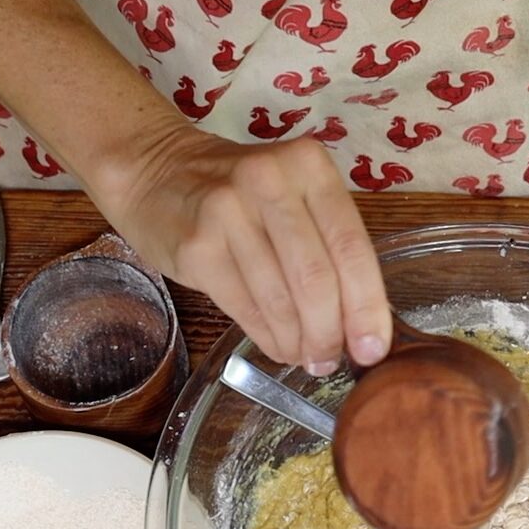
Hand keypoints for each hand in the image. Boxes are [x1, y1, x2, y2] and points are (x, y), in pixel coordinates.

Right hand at [92, 125, 391, 376]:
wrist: (154, 171)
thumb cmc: (240, 195)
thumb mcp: (293, 197)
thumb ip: (329, 246)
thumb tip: (361, 327)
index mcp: (309, 167)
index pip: (352, 247)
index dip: (367, 308)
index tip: (373, 349)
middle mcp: (271, 181)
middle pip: (318, 280)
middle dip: (330, 334)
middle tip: (332, 362)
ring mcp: (228, 211)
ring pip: (282, 300)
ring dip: (299, 343)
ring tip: (306, 359)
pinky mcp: (198, 246)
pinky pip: (246, 309)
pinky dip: (269, 339)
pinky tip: (279, 348)